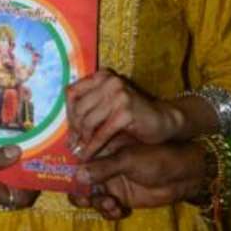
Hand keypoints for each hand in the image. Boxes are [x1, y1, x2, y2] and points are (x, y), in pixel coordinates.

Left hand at [66, 69, 181, 159]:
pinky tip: (89, 155)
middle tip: (75, 144)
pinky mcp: (125, 111)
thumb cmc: (132, 115)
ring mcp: (118, 95)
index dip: (68, 113)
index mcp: (102, 76)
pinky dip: (94, 145)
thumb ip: (88, 110)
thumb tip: (67, 134)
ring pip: (88, 120)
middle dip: (75, 129)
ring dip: (84, 139)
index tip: (70, 130)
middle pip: (79, 108)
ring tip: (82, 150)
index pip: (72, 93)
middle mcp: (109, 81)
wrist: (163, 120)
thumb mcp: (107, 106)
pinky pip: (102, 132)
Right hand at [68, 141, 207, 218]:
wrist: (185, 174)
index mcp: (99, 149)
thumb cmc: (157, 157)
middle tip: (83, 198)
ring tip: (109, 203)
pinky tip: (118, 210)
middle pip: (78, 182)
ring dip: (95, 203)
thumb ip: (103, 167)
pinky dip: (108, 211)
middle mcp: (100, 167)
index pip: (76, 159)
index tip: (59, 180)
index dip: (66, 170)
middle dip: (78, 192)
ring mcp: (110, 183)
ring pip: (90, 197)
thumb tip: (77, 175)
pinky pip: (105, 208)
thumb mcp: (128, 159)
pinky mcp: (120, 199)